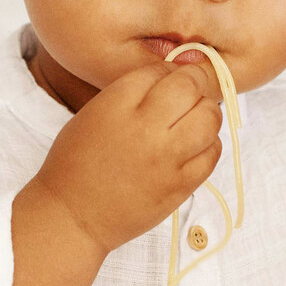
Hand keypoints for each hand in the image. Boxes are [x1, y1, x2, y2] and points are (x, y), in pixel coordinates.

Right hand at [30, 62, 223, 252]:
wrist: (73, 216)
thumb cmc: (76, 164)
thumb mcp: (94, 113)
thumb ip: (130, 94)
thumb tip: (171, 79)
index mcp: (116, 104)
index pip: (160, 69)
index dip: (170, 70)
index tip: (170, 80)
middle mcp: (144, 126)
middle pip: (191, 86)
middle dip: (194, 84)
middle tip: (190, 94)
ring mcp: (166, 157)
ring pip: (210, 117)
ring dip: (206, 112)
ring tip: (195, 120)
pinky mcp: (180, 185)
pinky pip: (212, 153)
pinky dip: (209, 144)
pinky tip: (195, 146)